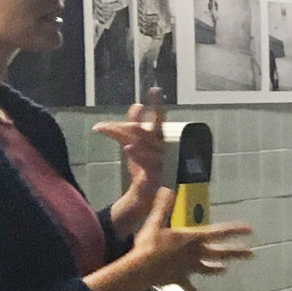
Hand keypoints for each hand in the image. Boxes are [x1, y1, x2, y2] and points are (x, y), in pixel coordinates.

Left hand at [94, 92, 166, 231]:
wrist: (142, 201)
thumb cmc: (141, 172)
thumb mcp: (134, 148)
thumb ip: (132, 129)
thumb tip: (136, 105)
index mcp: (161, 143)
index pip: (159, 122)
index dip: (157, 106)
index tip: (154, 89)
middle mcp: (166, 153)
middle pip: (153, 134)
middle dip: (138, 124)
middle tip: (130, 112)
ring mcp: (164, 166)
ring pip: (152, 148)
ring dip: (138, 138)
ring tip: (124, 134)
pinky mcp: (157, 180)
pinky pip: (150, 166)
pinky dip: (140, 156)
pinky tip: (129, 148)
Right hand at [125, 186, 252, 288]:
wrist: (141, 269)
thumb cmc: (150, 244)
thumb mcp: (155, 222)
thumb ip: (162, 206)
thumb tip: (166, 189)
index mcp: (193, 239)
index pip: (219, 232)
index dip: (235, 230)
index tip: (250, 230)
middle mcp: (195, 254)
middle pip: (220, 254)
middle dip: (236, 253)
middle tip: (252, 254)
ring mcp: (188, 268)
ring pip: (207, 269)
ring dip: (216, 269)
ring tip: (226, 270)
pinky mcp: (179, 280)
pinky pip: (187, 284)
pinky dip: (191, 287)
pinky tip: (194, 290)